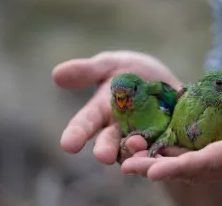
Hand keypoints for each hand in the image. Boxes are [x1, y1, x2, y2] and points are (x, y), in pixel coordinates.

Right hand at [52, 51, 181, 163]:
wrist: (165, 81)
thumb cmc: (131, 72)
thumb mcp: (111, 65)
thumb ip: (88, 71)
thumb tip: (56, 74)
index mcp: (101, 112)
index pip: (85, 123)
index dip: (76, 134)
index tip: (68, 144)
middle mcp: (118, 130)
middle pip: (109, 142)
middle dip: (106, 148)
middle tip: (103, 156)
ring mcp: (141, 137)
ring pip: (134, 151)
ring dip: (134, 152)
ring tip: (137, 147)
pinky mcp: (164, 140)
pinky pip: (162, 150)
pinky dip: (161, 154)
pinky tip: (163, 155)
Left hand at [121, 82, 221, 182]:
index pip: (208, 162)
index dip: (179, 166)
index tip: (151, 169)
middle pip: (190, 167)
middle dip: (157, 167)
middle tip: (125, 164)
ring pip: (190, 163)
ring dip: (160, 160)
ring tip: (131, 156)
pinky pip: (197, 153)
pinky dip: (174, 152)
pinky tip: (157, 144)